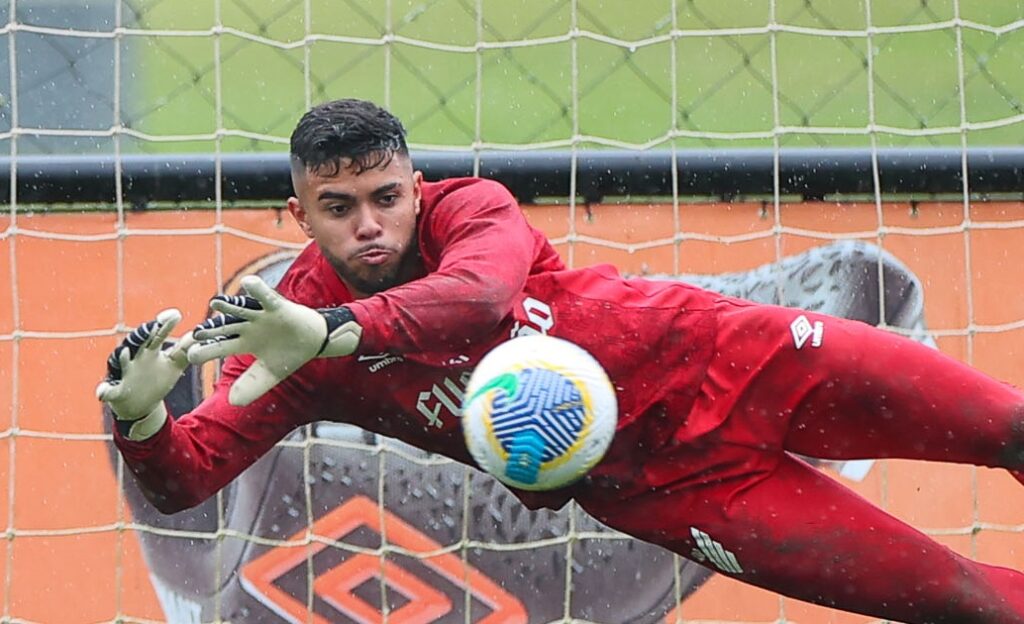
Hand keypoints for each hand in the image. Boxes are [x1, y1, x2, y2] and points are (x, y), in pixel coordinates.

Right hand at [96, 308, 194, 438]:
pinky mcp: (115, 391)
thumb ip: (184, 351)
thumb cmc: (157, 379)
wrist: (139, 404)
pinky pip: (107, 391)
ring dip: (121, 358)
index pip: (158, 335)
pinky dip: (105, 391)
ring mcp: (124, 374)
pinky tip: (102, 392)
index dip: (165, 325)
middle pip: (139, 343)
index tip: (176, 314)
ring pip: (119, 363)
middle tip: (153, 326)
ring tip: (124, 351)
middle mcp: (135, 358)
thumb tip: (199, 336)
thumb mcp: (174, 365)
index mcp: (150, 351)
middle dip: (144, 335)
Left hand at [187, 275, 361, 406]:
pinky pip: (266, 297)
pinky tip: (248, 283)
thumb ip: (252, 387)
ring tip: (215, 303)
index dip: (206, 350)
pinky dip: (258, 290)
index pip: (220, 347)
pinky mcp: (277, 307)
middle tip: (195, 334)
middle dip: (211, 330)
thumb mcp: (269, 375)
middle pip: (225, 328)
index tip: (191, 356)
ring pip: (241, 310)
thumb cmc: (289, 356)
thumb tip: (232, 401)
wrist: (314, 342)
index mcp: (244, 343)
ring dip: (228, 306)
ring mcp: (261, 316)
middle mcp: (248, 327)